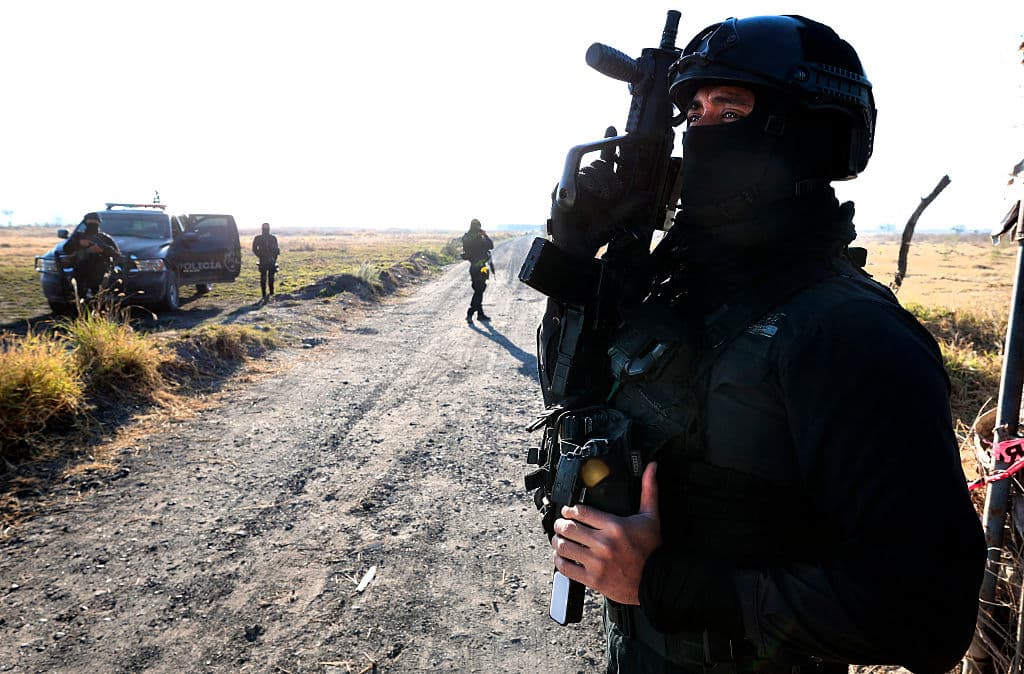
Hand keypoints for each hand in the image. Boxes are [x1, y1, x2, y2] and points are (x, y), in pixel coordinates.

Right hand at [549, 159, 645, 258]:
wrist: (577, 244)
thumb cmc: (594, 231)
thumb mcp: (616, 216)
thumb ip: (630, 205)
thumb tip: (647, 196)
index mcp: (598, 186)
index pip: (606, 166)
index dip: (613, 165)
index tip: (619, 177)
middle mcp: (585, 183)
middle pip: (598, 164)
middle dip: (608, 176)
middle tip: (614, 192)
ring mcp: (573, 185)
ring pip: (588, 169)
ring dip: (599, 179)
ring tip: (604, 195)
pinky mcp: (561, 189)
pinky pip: (574, 176)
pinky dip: (586, 181)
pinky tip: (592, 191)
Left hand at [550, 462, 660, 604]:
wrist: (656, 581)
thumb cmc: (652, 550)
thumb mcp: (650, 517)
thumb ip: (648, 489)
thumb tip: (651, 468)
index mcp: (615, 526)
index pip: (580, 511)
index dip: (570, 509)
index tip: (568, 511)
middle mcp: (604, 543)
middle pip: (568, 528)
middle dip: (560, 524)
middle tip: (561, 524)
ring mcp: (597, 562)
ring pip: (563, 547)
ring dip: (557, 541)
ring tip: (559, 538)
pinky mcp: (593, 579)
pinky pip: (566, 568)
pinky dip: (560, 561)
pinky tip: (562, 557)